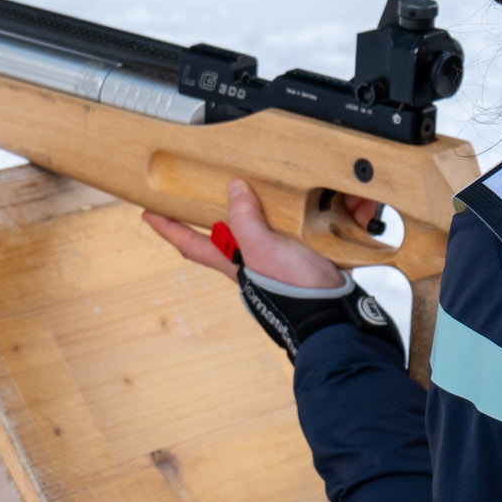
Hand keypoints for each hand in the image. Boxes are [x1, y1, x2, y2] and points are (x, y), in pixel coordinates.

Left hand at [142, 179, 373, 290]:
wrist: (337, 321)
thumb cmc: (295, 296)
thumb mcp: (262, 251)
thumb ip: (244, 221)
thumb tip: (233, 189)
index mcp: (235, 261)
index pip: (191, 243)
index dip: (169, 228)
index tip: (148, 213)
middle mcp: (255, 260)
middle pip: (237, 226)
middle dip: (239, 202)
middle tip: (230, 180)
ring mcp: (285, 259)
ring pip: (285, 221)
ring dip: (305, 203)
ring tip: (315, 186)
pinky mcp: (314, 258)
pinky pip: (322, 228)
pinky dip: (339, 214)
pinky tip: (354, 203)